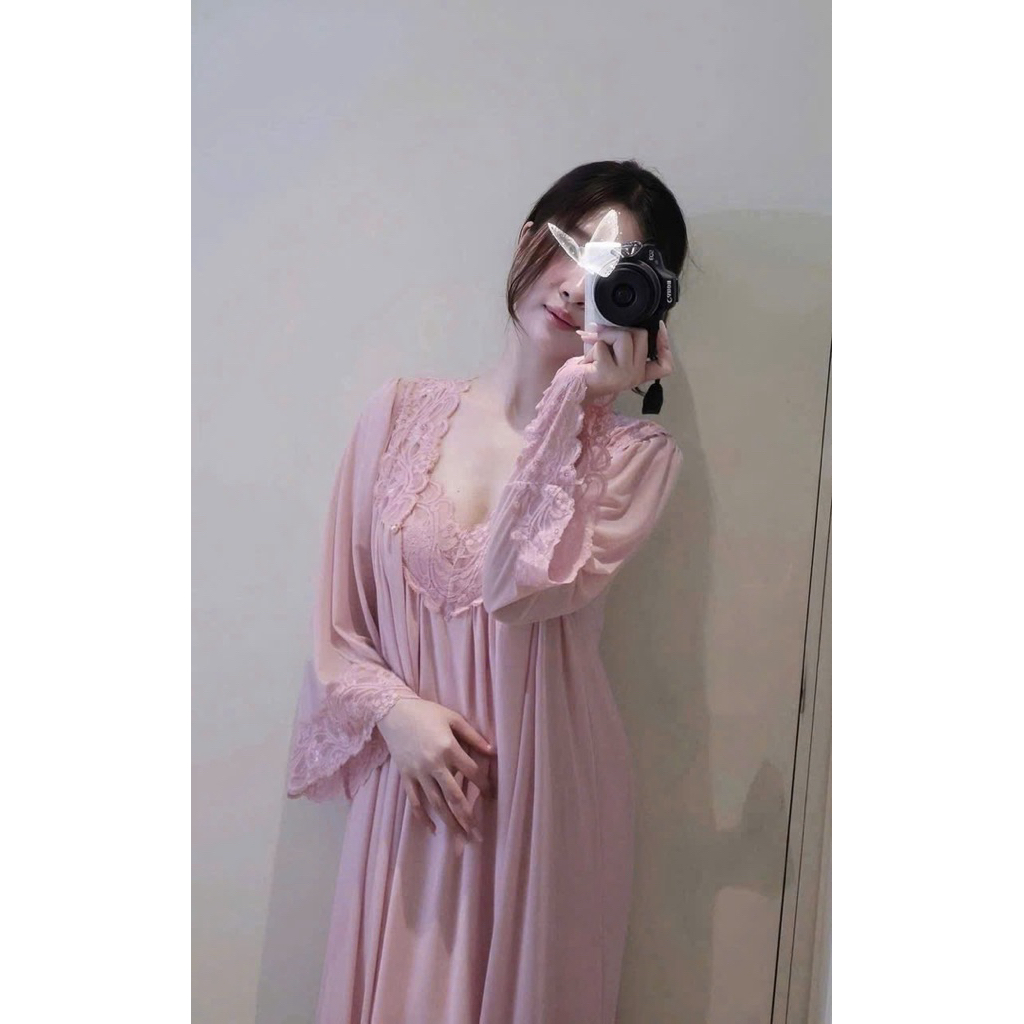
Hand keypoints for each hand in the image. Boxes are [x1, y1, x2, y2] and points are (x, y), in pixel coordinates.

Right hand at [377, 696, 495, 841]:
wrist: (393, 711)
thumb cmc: (427, 712)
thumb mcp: (453, 718)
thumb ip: (472, 735)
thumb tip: (492, 751)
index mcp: (448, 748)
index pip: (471, 773)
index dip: (484, 785)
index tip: (492, 796)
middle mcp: (434, 764)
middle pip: (454, 796)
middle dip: (467, 817)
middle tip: (477, 835)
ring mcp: (418, 772)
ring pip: (436, 803)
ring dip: (449, 822)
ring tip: (460, 837)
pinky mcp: (406, 776)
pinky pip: (414, 801)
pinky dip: (423, 817)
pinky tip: (433, 830)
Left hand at [575, 318, 674, 404]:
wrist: (573, 388)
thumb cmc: (591, 370)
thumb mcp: (613, 355)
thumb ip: (623, 343)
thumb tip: (621, 316)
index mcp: (639, 373)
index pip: (664, 365)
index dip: (666, 344)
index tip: (660, 326)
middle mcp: (636, 376)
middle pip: (641, 335)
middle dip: (619, 330)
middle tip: (601, 338)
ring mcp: (625, 376)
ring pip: (624, 336)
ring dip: (604, 337)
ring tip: (595, 352)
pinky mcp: (610, 373)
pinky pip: (603, 344)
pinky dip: (592, 346)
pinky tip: (588, 361)